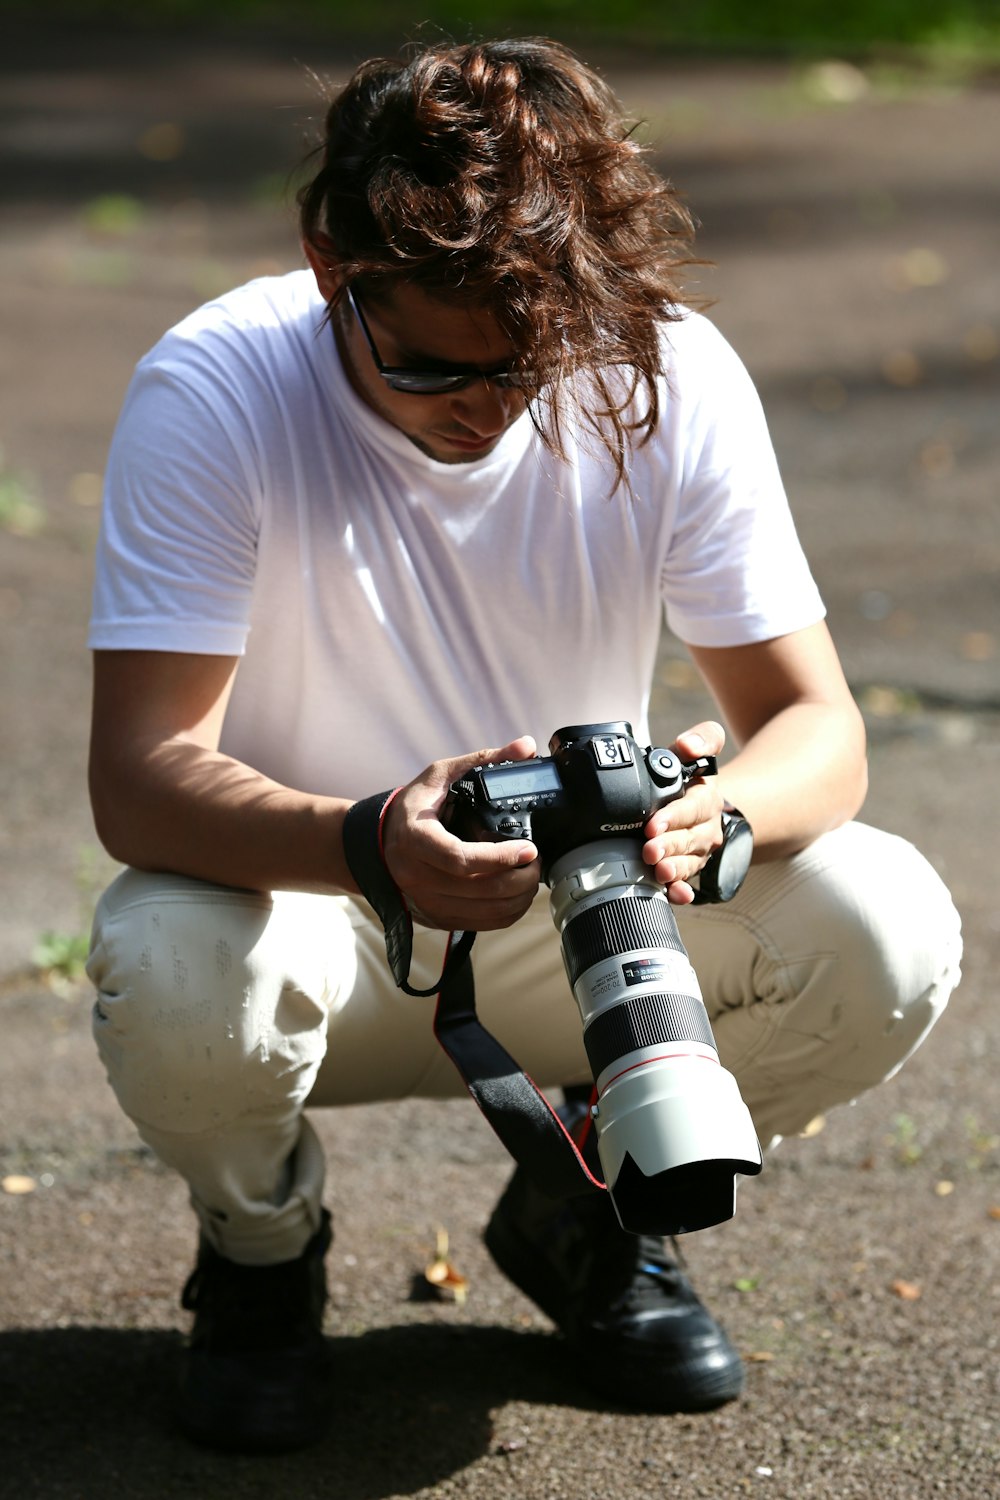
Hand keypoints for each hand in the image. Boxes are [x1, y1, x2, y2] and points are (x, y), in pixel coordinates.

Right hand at [381, 736, 541, 930]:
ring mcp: (425, 901)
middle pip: (479, 889)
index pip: (461, 859)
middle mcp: (416, 875)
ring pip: (483, 912)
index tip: (529, 848)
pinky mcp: (436, 917)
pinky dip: (506, 913)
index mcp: (415, 838)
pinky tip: (518, 895)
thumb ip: (484, 759)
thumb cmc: (413, 807)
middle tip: (537, 863)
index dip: (500, 857)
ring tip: (531, 876)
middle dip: (519, 879)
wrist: (379, 841)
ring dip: (518, 898)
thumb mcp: (442, 775)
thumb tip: (525, 747)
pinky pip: (479, 924)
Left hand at [641, 720, 725, 904]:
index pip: (693, 808)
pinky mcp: (689, 868)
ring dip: (675, 870)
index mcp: (706, 799)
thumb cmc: (691, 775)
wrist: (699, 803)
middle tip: (649, 850)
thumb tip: (690, 744)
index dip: (674, 816)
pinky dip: (682, 892)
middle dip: (669, 846)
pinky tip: (674, 895)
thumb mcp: (700, 751)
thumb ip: (702, 739)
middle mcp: (706, 828)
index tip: (653, 824)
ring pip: (689, 863)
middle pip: (690, 840)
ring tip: (659, 872)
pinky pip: (689, 883)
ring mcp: (699, 852)